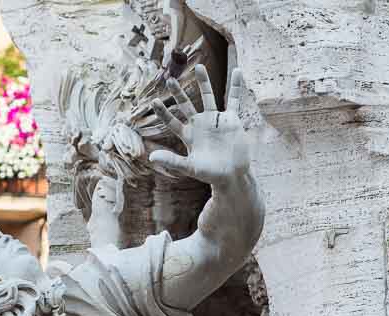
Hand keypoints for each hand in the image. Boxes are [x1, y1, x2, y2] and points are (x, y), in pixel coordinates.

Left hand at [150, 65, 250, 185]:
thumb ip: (172, 161)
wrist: (232, 175)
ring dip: (204, 82)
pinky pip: (234, 100)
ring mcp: (215, 120)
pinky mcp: (231, 120)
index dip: (163, 112)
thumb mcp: (190, 168)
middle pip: (186, 105)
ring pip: (209, 96)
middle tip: (169, 80)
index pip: (172, 121)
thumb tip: (151, 158)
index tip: (153, 101)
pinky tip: (237, 71)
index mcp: (189, 135)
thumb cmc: (210, 174)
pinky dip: (236, 86)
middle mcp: (200, 125)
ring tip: (199, 66)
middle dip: (178, 93)